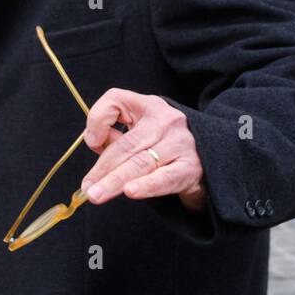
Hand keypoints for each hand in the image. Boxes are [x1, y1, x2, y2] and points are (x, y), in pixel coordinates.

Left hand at [80, 88, 206, 210]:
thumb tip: (97, 145)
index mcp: (149, 106)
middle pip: (127, 143)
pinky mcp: (191, 167)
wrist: (207, 158)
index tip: (92, 142)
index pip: (117, 100)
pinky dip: (146, 185)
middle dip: (103, 167)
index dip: (99, 118)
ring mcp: (181, 143)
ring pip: (141, 163)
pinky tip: (130, 191)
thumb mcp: (141, 130)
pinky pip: (164, 177)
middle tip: (87, 187)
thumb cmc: (163, 145)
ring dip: (115, 181)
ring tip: (97, 194)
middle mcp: (167, 121)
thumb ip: (117, 136)